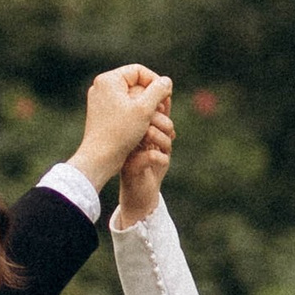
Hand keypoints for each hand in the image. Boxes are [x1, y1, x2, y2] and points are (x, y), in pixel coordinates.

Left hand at [74, 63, 173, 192]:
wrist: (99, 157)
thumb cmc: (121, 132)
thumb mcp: (145, 109)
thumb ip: (158, 91)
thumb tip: (166, 81)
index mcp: (108, 80)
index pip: (139, 71)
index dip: (156, 82)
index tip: (166, 97)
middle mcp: (101, 86)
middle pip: (134, 82)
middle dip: (150, 95)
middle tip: (162, 109)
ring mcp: (99, 100)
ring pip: (130, 96)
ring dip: (144, 105)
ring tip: (153, 118)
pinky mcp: (101, 113)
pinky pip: (122, 107)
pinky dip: (134, 113)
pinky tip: (142, 125)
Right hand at [114, 100, 174, 223]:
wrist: (140, 197)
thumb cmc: (149, 166)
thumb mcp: (158, 139)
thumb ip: (161, 119)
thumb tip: (167, 97)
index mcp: (129, 129)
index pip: (144, 108)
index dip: (160, 112)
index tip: (168, 128)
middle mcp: (124, 139)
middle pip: (147, 117)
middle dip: (165, 124)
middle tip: (170, 135)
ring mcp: (126, 153)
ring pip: (150, 133)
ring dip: (166, 142)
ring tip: (166, 150)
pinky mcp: (131, 169)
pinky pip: (153, 155)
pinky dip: (163, 159)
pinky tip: (163, 162)